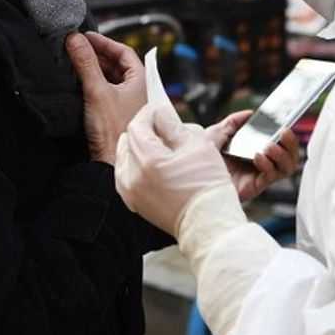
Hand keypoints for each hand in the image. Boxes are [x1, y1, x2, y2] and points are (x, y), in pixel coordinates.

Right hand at [67, 32, 146, 164]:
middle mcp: (139, 91)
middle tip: (77, 48)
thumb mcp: (96, 90)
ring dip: (94, 69)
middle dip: (96, 55)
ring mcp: (129, 104)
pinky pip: (106, 92)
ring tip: (75, 62)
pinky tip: (79, 83)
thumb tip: (75, 38)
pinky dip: (94, 83)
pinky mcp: (117, 115)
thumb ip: (85, 62)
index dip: (104, 42)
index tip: (85, 37)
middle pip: (117, 64)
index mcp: (141, 81)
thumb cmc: (112, 130)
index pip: (124, 52)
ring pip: (111, 78)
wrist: (110, 164)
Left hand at [115, 105, 234, 235]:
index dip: (150, 114)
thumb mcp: (196, 145)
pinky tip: (155, 165)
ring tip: (162, 148)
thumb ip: (172, 125)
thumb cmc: (208, 188)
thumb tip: (161, 114)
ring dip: (140, 147)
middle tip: (165, 128)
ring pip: (125, 156)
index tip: (161, 110)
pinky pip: (126, 174)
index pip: (138, 125)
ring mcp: (131, 191)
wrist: (209, 224)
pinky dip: (137, 165)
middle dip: (146, 129)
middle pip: (129, 139)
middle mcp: (133, 177)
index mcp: (148, 160)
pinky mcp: (134, 202)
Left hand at [203, 110, 300, 202]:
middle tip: (283, 132)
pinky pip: (272, 176)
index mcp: (253, 150)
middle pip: (289, 155)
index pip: (279, 142)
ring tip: (269, 146)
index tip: (285, 124)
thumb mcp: (215, 134)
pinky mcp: (256, 186)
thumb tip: (250, 114)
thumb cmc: (201, 160)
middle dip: (291, 143)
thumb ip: (232, 122)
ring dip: (282, 154)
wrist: (192, 178)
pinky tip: (257, 156)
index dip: (287, 135)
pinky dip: (268, 164)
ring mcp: (259, 176)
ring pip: (287, 167)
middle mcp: (260, 163)